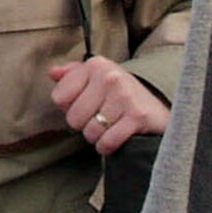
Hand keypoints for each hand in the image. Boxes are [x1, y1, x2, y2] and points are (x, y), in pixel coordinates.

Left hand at [49, 56, 168, 152]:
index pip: (59, 97)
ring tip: (109, 127)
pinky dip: (107, 146)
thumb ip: (72, 75)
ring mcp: (124, 96)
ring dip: (97, 137)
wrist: (158, 108)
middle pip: (73, 118)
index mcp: (95, 65)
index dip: (69, 108)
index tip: (84, 106)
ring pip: (90, 132)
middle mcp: (109, 77)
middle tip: (99, 119)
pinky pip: (106, 142)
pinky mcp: (137, 116)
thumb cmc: (120, 94)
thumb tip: (52, 73)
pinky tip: (115, 138)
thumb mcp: (97, 78)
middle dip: (84, 125)